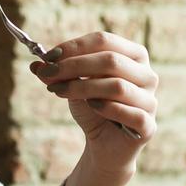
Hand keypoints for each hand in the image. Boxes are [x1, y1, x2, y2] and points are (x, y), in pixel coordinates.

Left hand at [30, 31, 156, 161]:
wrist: (105, 144)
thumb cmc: (93, 107)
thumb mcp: (72, 85)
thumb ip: (56, 73)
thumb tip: (35, 64)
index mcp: (133, 55)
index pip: (104, 40)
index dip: (75, 46)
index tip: (48, 56)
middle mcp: (147, 75)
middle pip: (111, 61)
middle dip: (73, 66)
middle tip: (47, 75)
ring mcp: (151, 101)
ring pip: (117, 86)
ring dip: (82, 87)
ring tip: (59, 91)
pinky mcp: (148, 126)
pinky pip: (130, 113)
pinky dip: (106, 108)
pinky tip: (90, 106)